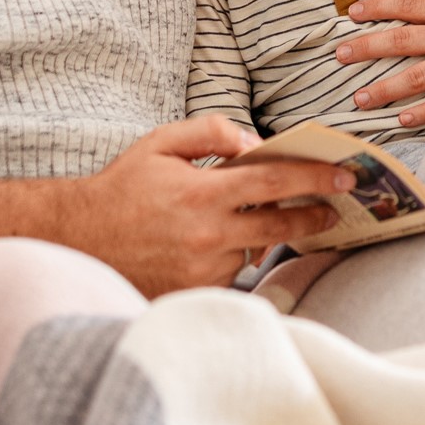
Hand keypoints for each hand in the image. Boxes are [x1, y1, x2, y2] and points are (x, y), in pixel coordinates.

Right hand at [0, 117, 345, 296]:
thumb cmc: (121, 189)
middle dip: (314, 215)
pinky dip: (232, 256)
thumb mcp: (160, 143)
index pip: (276, 182)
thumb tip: (255, 142)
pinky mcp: (196, 293)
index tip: (345, 176)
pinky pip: (232, 273)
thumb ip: (210, 132)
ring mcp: (204, 270)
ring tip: (248, 221)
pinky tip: (213, 244)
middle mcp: (208, 236)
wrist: (78, 240)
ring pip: (255, 250)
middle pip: (281, 226)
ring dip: (261, 235)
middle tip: (333, 207)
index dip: (316, 178)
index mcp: (202, 193)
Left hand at [334, 0, 424, 129]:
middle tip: (339, 55)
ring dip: (385, 88)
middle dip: (367, 47)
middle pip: (402, 40)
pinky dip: (422, 112)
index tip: (352, 12)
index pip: (410, 5)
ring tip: (359, 98)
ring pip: (417, 76)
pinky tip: (401, 119)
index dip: (378, 7)